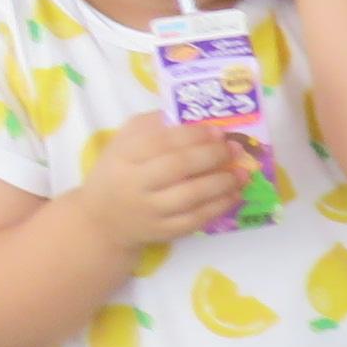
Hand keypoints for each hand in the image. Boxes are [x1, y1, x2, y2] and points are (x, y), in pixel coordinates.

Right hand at [80, 113, 245, 248]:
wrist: (103, 218)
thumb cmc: (120, 171)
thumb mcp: (125, 142)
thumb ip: (153, 125)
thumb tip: (194, 116)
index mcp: (124, 156)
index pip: (160, 142)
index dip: (193, 135)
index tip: (218, 131)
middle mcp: (135, 184)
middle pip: (178, 167)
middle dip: (212, 155)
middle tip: (235, 149)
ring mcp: (150, 210)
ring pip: (191, 195)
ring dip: (223, 182)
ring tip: (243, 173)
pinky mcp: (163, 231)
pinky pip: (196, 219)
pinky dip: (220, 206)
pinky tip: (234, 194)